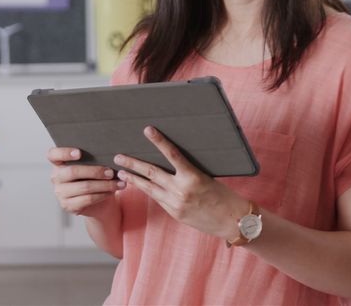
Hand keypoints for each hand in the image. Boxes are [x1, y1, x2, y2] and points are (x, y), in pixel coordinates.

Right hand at [47, 147, 125, 216]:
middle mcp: (56, 177)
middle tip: (111, 172)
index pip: (53, 155)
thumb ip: (92, 158)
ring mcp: (60, 193)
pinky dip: (103, 194)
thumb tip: (108, 153)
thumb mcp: (91, 166)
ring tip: (118, 182)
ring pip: (84, 186)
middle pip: (72, 172)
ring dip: (104, 185)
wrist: (96, 201)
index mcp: (58, 163)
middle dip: (95, 171)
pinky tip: (112, 191)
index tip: (79, 152)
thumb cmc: (94, 177)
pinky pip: (88, 199)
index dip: (64, 152)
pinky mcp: (68, 205)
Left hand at [114, 126, 245, 239]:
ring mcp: (175, 203)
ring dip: (133, 179)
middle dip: (132, 164)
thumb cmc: (224, 195)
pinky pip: (157, 198)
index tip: (147, 130)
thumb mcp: (207, 177)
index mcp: (193, 177)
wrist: (232, 221)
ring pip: (149, 188)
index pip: (172, 154)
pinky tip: (139, 185)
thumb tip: (172, 160)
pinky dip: (148, 190)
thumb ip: (188, 171)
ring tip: (121, 173)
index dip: (158, 141)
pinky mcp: (174, 213)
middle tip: (118, 157)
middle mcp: (181, 190)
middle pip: (151, 173)